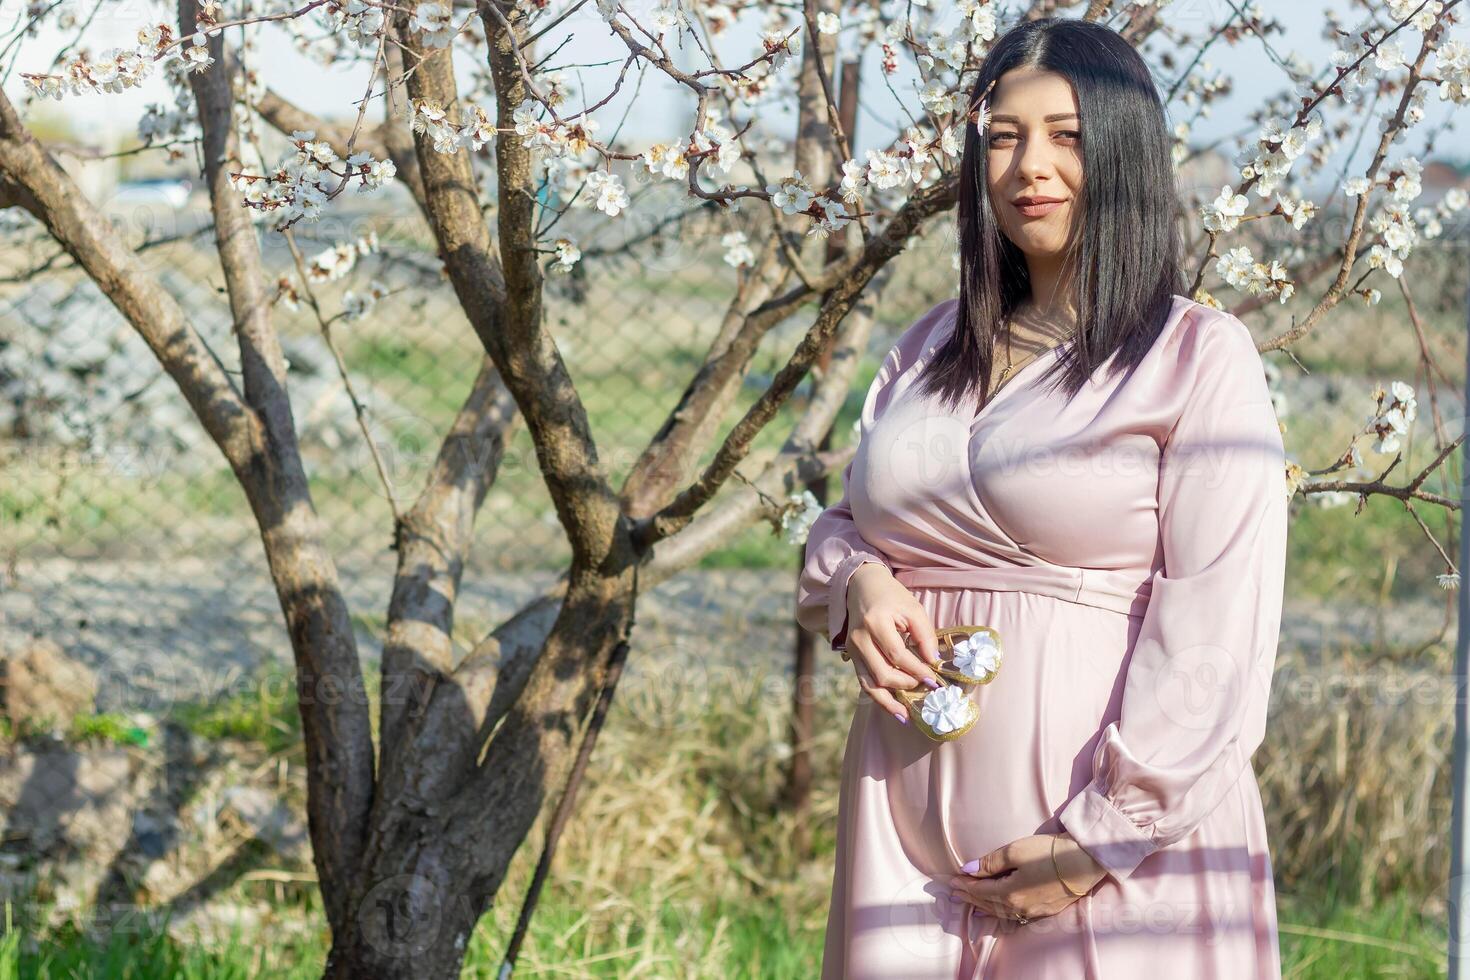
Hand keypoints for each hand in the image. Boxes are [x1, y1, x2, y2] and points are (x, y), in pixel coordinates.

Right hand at [845, 562, 943, 725]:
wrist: (861, 586)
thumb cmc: (891, 596)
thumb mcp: (912, 608)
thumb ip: (925, 635)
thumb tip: (934, 662)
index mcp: (875, 623)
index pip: (898, 656)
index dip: (917, 671)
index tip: (934, 681)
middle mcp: (859, 639)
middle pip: (882, 673)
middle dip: (905, 685)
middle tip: (924, 687)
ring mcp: (852, 650)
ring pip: (868, 684)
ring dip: (888, 702)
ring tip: (905, 716)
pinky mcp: (851, 656)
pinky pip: (863, 681)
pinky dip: (878, 697)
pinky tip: (893, 707)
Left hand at [945, 833, 1106, 922]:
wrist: (1084, 861)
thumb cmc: (1049, 853)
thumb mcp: (1015, 851)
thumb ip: (990, 863)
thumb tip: (967, 869)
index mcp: (1009, 893)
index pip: (979, 890)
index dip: (964, 885)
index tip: (950, 880)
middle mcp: (1019, 907)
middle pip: (988, 903)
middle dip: (970, 897)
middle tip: (954, 892)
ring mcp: (1033, 911)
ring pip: (1001, 911)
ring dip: (983, 906)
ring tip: (970, 903)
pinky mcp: (1044, 910)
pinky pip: (1015, 915)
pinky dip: (1001, 912)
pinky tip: (997, 911)